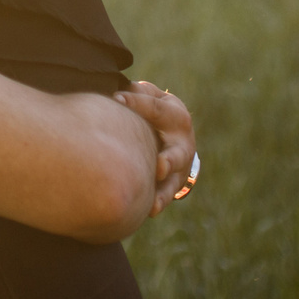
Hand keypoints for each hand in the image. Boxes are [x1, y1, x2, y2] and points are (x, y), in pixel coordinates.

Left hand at [115, 80, 194, 217]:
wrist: (175, 133)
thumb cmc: (152, 110)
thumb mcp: (150, 96)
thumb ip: (137, 93)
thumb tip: (118, 90)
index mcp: (175, 114)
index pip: (156, 109)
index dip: (137, 103)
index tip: (116, 99)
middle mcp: (182, 141)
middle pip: (177, 152)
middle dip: (169, 159)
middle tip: (159, 166)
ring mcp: (181, 165)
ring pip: (175, 179)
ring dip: (166, 188)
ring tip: (157, 195)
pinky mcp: (174, 183)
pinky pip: (167, 195)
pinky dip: (159, 201)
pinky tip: (149, 209)